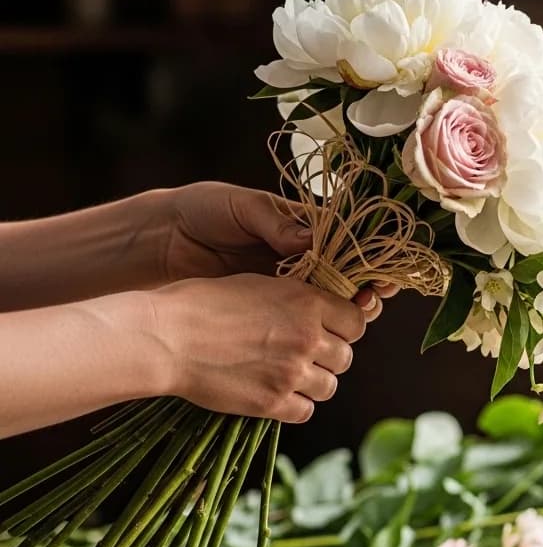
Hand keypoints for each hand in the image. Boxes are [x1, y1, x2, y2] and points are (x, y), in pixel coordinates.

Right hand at [147, 274, 378, 422]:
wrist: (167, 337)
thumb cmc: (205, 303)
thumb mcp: (260, 284)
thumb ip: (298, 300)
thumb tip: (323, 312)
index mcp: (308, 303)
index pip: (357, 322)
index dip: (344, 328)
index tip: (328, 330)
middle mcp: (307, 338)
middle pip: (345, 358)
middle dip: (328, 357)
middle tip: (302, 354)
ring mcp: (292, 373)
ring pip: (329, 387)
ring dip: (313, 382)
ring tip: (287, 374)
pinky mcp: (272, 402)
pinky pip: (305, 411)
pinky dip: (295, 405)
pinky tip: (276, 393)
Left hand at [154, 181, 401, 316]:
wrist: (158, 241)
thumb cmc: (199, 213)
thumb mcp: (239, 207)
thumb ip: (276, 222)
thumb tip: (313, 240)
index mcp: (302, 232)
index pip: (350, 248)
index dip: (370, 262)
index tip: (381, 275)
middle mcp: (301, 264)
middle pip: (349, 284)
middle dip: (366, 294)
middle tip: (370, 300)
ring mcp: (285, 293)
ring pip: (330, 311)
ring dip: (346, 317)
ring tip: (352, 319)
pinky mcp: (267, 316)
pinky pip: (299, 328)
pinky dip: (314, 335)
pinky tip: (322, 339)